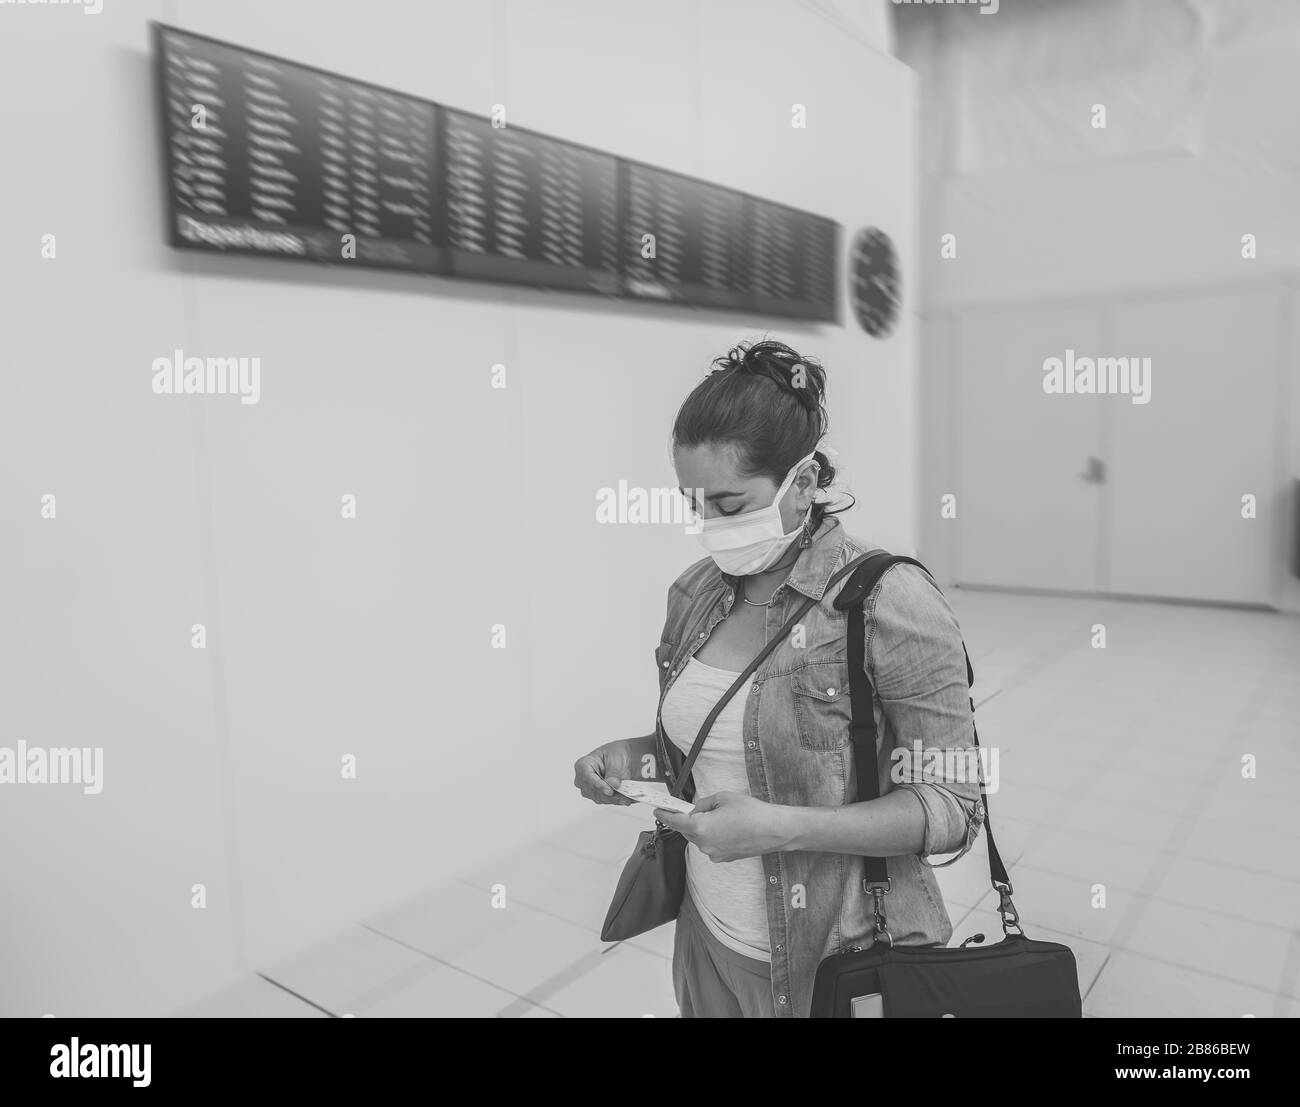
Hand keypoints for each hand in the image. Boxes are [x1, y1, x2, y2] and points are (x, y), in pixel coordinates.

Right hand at [573, 741, 635, 805]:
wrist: (622, 757)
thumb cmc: (614, 753)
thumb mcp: (615, 757)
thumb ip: (614, 771)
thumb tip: (613, 784)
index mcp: (583, 765)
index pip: (587, 778)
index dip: (598, 786)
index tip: (609, 791)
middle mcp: (584, 779)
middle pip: (593, 791)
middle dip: (609, 796)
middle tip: (623, 797)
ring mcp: (590, 789)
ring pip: (600, 798)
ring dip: (615, 799)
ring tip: (627, 798)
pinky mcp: (599, 796)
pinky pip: (607, 801)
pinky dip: (617, 800)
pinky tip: (626, 799)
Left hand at [653, 792, 791, 861]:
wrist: (774, 830)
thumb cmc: (751, 811)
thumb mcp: (723, 797)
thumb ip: (704, 803)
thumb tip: (696, 809)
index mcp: (701, 827)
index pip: (675, 822)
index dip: (665, 815)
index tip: (657, 811)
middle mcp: (704, 844)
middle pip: (687, 831)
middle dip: (688, 819)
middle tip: (694, 808)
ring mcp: (714, 854)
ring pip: (699, 838)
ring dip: (702, 828)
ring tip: (720, 816)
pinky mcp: (724, 858)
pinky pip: (710, 845)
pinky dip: (712, 836)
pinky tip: (727, 827)